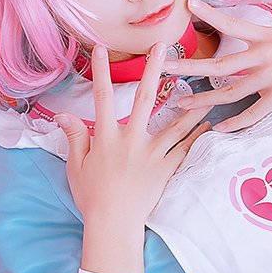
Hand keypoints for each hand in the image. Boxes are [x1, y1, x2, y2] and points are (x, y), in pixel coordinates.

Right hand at [52, 38, 211, 230]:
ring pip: (176, 124)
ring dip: (192, 105)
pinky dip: (197, 137)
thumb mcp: (76, 166)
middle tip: (163, 47)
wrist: (113, 224)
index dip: (101, 72)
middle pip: (145, 98)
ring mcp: (152, 155)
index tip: (100, 49)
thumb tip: (63, 114)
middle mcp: (131, 141)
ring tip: (207, 88)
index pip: (103, 98)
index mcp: (107, 138)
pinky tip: (208, 125)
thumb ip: (74, 137)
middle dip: (153, 70)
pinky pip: (185, 150)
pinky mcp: (166, 170)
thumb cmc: (92, 196)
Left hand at [165, 0, 271, 132]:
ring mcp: (271, 80)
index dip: (210, 14)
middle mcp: (265, 58)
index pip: (233, 24)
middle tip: (164, 69)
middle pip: (219, 65)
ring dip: (202, 100)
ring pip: (229, 93)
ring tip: (180, 104)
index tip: (187, 6)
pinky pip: (251, 114)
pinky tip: (217, 130)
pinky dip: (234, 124)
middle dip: (189, 66)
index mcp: (269, 37)